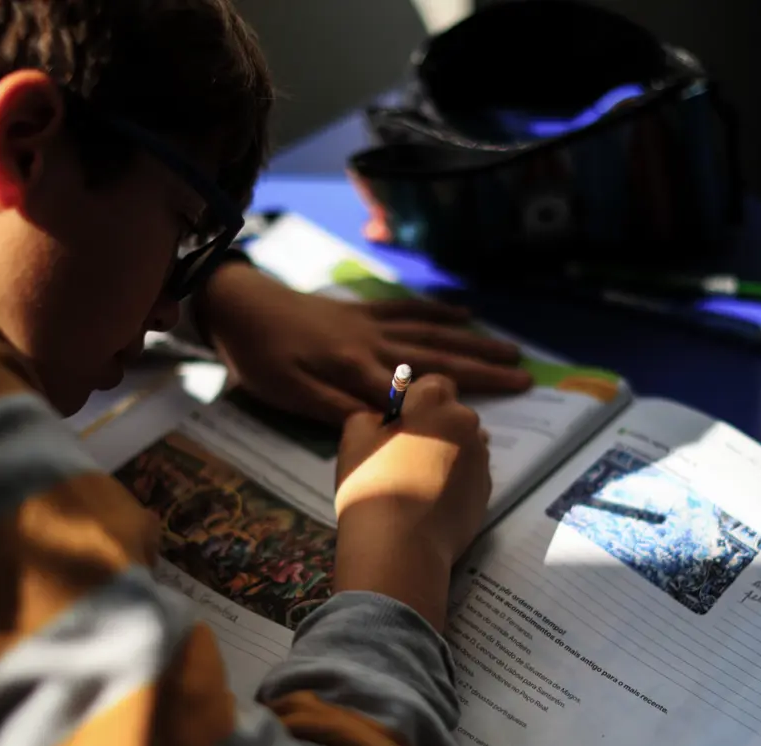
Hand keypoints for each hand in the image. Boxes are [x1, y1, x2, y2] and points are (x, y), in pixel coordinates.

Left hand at [196, 265, 531, 426]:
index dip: (454, 403)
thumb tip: (386, 426)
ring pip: (431, 332)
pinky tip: (464, 313)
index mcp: (355, 368)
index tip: (491, 416)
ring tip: (510, 349)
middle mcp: (373, 342)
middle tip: (524, 378)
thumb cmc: (258, 358)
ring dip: (472, 341)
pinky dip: (437, 311)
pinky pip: (407, 309)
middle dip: (481, 370)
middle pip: (436, 358)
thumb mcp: (288, 394)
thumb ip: (337, 409)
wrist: (237, 304)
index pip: (414, 391)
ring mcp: (371, 323)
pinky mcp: (363, 311)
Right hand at [332, 375, 490, 629]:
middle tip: (407, 454)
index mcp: (435, 402)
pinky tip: (433, 503)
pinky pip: (471, 477)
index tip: (402, 422)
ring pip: (466, 446)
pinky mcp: (488, 493)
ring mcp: (482, 460)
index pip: (435, 384)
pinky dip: (457, 483)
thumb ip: (370, 417)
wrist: (400, 544)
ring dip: (449, 455)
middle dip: (436, 428)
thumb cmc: (372, 482)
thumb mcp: (353, 438)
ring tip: (420, 482)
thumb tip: (383, 420)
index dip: (418, 400)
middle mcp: (467, 424)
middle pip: (453, 416)